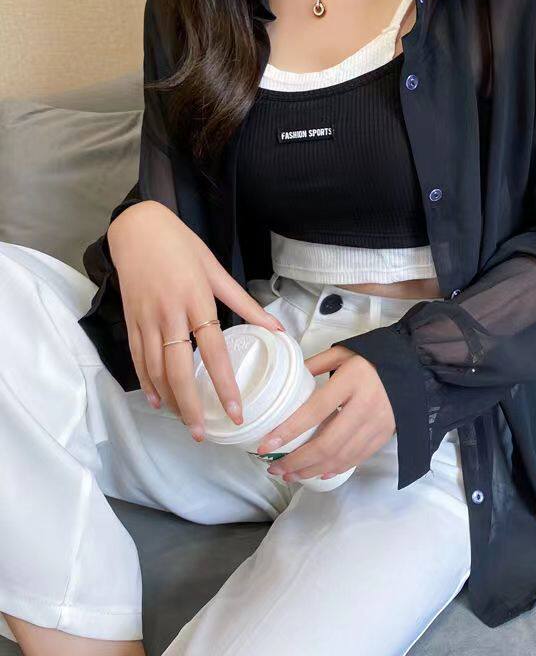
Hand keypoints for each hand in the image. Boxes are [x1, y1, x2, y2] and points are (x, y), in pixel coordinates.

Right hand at [107, 200, 284, 439]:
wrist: (139, 228)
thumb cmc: (182, 246)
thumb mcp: (217, 270)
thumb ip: (245, 304)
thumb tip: (276, 328)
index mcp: (197, 301)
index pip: (213, 351)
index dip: (224, 384)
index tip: (235, 411)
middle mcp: (170, 314)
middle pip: (179, 370)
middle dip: (191, 406)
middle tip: (202, 434)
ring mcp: (147, 319)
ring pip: (156, 370)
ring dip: (170, 400)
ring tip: (185, 422)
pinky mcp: (132, 320)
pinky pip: (138, 358)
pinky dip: (147, 383)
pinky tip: (157, 401)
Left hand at [256, 346, 394, 481]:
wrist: (415, 365)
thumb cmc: (376, 356)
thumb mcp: (344, 352)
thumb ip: (316, 364)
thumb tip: (288, 380)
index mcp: (351, 380)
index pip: (315, 411)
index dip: (289, 430)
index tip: (266, 445)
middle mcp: (365, 405)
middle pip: (327, 443)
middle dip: (297, 461)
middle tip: (275, 468)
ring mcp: (378, 423)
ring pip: (341, 456)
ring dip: (313, 470)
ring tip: (291, 475)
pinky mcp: (385, 434)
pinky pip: (358, 457)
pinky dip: (337, 468)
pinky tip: (320, 472)